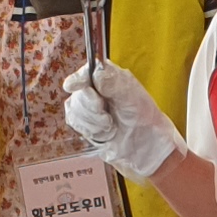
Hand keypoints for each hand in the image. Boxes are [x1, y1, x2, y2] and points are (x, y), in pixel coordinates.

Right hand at [60, 60, 178, 174]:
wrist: (144, 144)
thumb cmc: (143, 117)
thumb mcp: (131, 97)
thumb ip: (113, 84)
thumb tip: (96, 74)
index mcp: (108, 76)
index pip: (86, 72)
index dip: (78, 79)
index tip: (72, 85)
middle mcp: (96, 88)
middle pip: (78, 92)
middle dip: (91, 106)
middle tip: (106, 113)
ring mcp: (88, 105)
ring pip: (74, 108)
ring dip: (92, 120)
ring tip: (110, 124)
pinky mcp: (84, 122)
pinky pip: (74, 122)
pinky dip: (90, 129)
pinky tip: (104, 131)